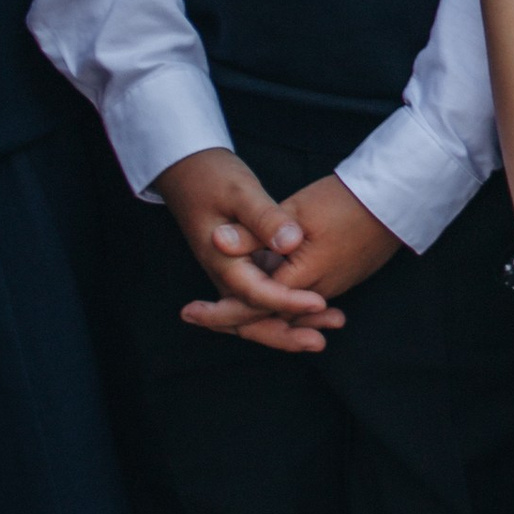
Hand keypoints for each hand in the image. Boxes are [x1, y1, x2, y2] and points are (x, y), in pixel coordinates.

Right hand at [157, 148, 337, 351]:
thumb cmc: (211, 177)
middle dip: (285, 334)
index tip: (320, 303)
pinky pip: (261, 298)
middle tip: (320, 342)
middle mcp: (224, 274)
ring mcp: (231, 274)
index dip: (288, 302)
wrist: (185, 170)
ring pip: (257, 313)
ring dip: (289, 325)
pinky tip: (316, 308)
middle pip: (251, 319)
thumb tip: (289, 243)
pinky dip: (285, 308)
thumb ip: (263, 219)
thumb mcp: (240, 192)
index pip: (256, 294)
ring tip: (328, 329)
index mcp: (222, 261)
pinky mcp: (241, 267)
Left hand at [189, 171, 400, 355]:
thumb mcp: (295, 210)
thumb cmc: (347, 201)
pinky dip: (278, 304)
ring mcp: (331, 288)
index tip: (189, 311)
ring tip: (220, 310)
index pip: (252, 306)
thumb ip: (255, 230)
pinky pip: (300, 302)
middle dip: (230, 319)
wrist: (397, 198)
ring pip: (284, 312)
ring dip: (254, 313)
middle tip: (196, 314)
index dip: (218, 313)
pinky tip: (262, 297)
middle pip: (266, 318)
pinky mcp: (339, 280)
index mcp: (303, 279)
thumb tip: (217, 240)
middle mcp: (318, 293)